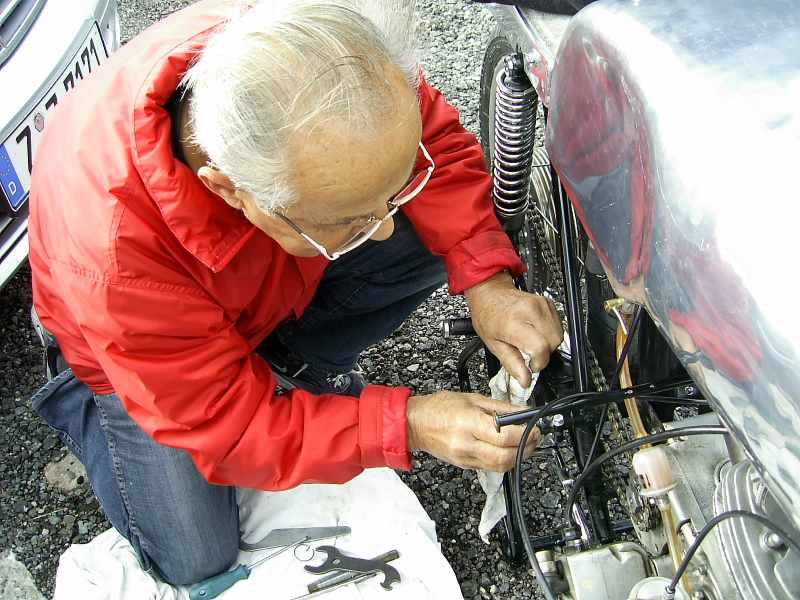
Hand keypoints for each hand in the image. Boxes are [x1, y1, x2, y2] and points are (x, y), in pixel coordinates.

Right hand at [407, 391, 540, 470]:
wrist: (414, 424)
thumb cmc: (439, 408)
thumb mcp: (472, 399)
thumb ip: (501, 407)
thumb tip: (524, 412)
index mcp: (468, 423)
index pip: (504, 436)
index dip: (526, 434)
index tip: (535, 427)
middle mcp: (466, 444)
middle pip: (505, 457)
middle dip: (527, 448)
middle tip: (535, 437)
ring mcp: (465, 458)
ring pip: (501, 466)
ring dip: (518, 457)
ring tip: (525, 444)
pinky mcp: (465, 466)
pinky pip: (491, 468)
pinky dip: (505, 460)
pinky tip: (509, 450)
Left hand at [465, 271, 562, 385]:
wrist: (491, 294)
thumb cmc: (488, 315)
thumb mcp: (493, 344)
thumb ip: (511, 363)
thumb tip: (525, 380)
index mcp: (513, 322)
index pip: (540, 347)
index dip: (538, 362)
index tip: (530, 365)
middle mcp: (530, 311)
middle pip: (553, 343)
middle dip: (544, 354)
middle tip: (528, 353)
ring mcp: (541, 305)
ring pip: (558, 335)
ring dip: (549, 344)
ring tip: (531, 341)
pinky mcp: (548, 303)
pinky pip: (558, 325)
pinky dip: (550, 334)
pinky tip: (536, 332)